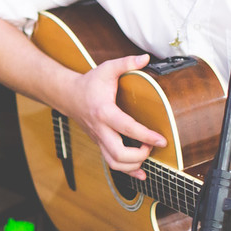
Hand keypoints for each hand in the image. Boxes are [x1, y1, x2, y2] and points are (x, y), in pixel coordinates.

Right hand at [67, 54, 166, 179]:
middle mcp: (100, 130)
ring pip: (114, 164)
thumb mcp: (106, 69)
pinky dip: (128, 171)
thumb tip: (145, 58)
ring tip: (146, 153)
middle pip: (119, 154)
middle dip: (140, 155)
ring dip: (134, 165)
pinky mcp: (100, 144)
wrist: (68, 96)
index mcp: (104, 112)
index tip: (162, 139)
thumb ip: (126, 62)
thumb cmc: (89, 83)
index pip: (127, 128)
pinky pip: (112, 164)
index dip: (146, 136)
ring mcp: (99, 139)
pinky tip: (141, 171)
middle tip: (151, 145)